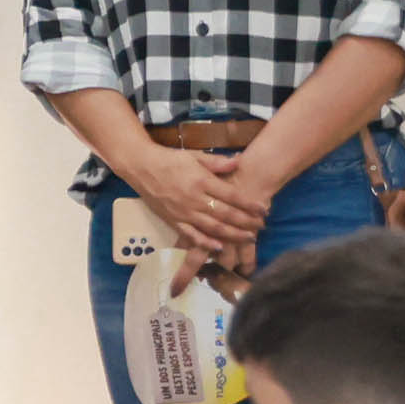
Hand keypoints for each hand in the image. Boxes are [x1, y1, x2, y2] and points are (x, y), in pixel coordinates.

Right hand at [141, 144, 269, 261]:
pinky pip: (191, 235)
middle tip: (261, 227)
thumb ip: (217, 162)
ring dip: (233, 234)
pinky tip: (220, 248)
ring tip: (249, 238)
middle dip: (246, 222)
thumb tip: (239, 162)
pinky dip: (206, 243)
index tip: (263, 210)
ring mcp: (183, 212)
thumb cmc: (169, 159)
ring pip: (212, 227)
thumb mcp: (194, 156)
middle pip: (226, 214)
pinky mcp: (173, 220)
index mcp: (201, 180)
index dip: (249, 204)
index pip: (231, 195)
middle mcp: (194, 198)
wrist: (141, 166)